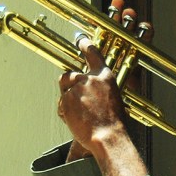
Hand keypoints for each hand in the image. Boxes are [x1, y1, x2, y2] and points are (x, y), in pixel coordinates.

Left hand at [62, 0, 153, 160]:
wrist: (108, 137)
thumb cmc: (114, 123)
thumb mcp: (113, 98)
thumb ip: (99, 89)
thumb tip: (88, 90)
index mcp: (105, 76)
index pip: (92, 53)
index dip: (84, 44)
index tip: (79, 38)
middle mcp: (90, 78)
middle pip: (70, 74)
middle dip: (69, 85)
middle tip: (75, 100)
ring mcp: (77, 88)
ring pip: (64, 89)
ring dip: (67, 99)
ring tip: (80, 114)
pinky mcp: (66, 99)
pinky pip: (61, 103)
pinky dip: (66, 112)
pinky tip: (76, 120)